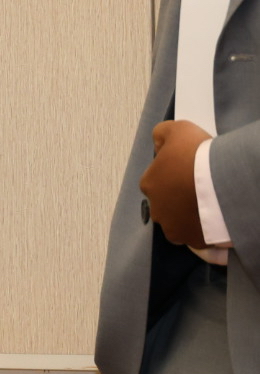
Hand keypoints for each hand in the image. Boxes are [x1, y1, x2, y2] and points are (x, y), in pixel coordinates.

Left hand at [141, 120, 213, 247]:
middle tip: (203, 189)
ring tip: (211, 208)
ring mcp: (176, 229)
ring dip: (192, 218)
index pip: (158, 180)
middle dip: (181, 198)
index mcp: (149, 184)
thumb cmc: (198, 154)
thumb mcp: (176, 130)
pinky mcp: (196, 243)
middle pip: (168, 204)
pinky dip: (206, 236)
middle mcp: (157, 210)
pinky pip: (199, 242)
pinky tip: (216, 228)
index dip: (175, 175)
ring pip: (181, 224)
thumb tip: (158, 144)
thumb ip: (162, 134)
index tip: (191, 172)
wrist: (224, 179)